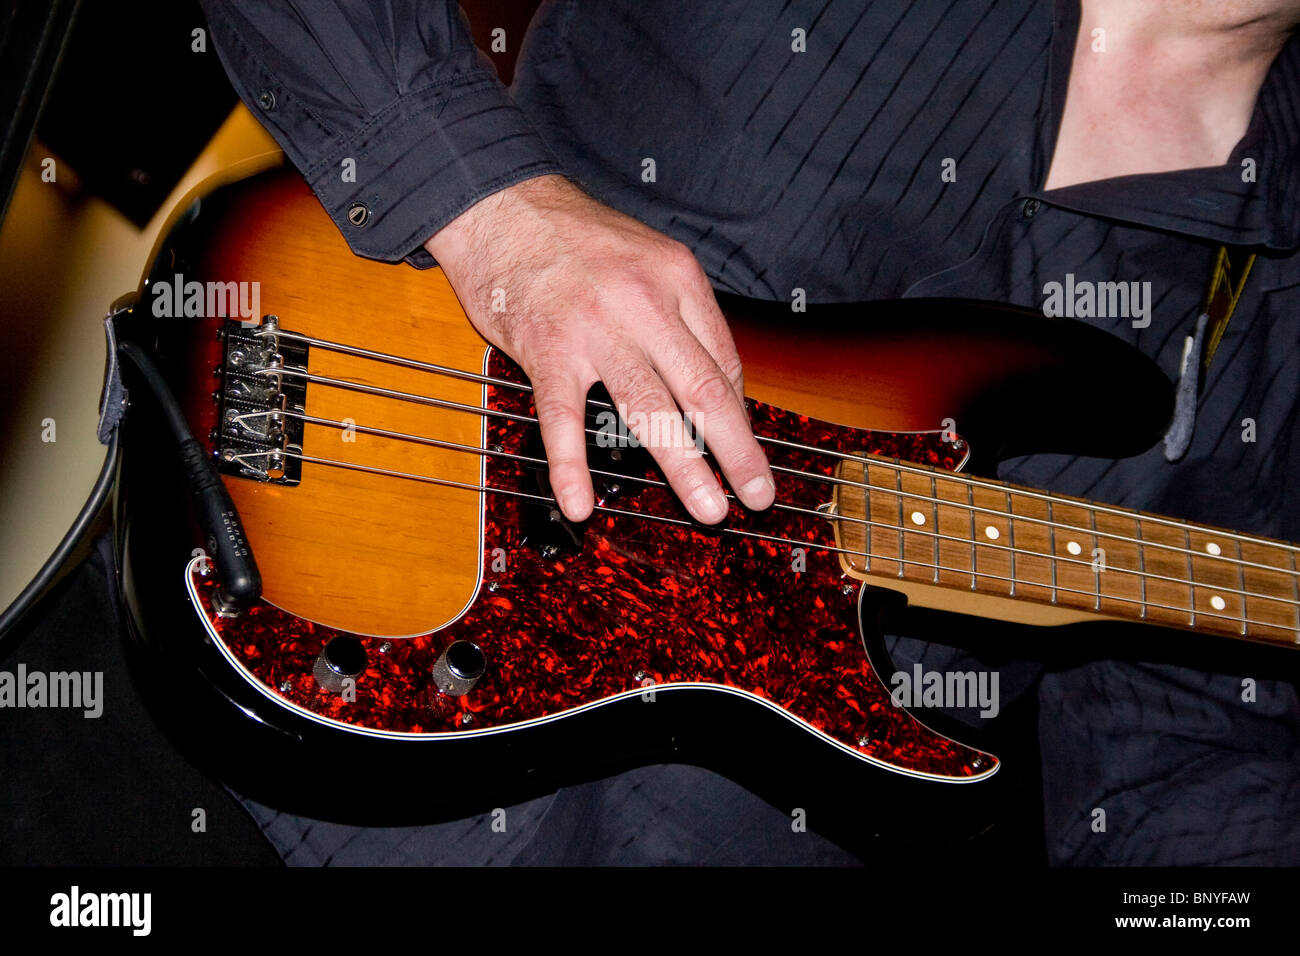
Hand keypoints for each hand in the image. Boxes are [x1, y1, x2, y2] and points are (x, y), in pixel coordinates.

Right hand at [424, 175, 774, 523]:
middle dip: (737, 451)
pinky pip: (562, 418)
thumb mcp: (648, 256)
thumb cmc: (575, 237)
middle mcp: (644, 303)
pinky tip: (580, 503)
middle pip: (703, 390)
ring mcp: (595, 328)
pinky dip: (571, 466)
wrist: (501, 204)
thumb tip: (712, 380)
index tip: (746, 452)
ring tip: (708, 509)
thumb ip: (680, 315)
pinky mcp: (546, 349)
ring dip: (684, 467)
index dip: (740, 416)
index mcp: (677, 279)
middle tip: (757, 496)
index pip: (723, 360)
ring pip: (648, 410)